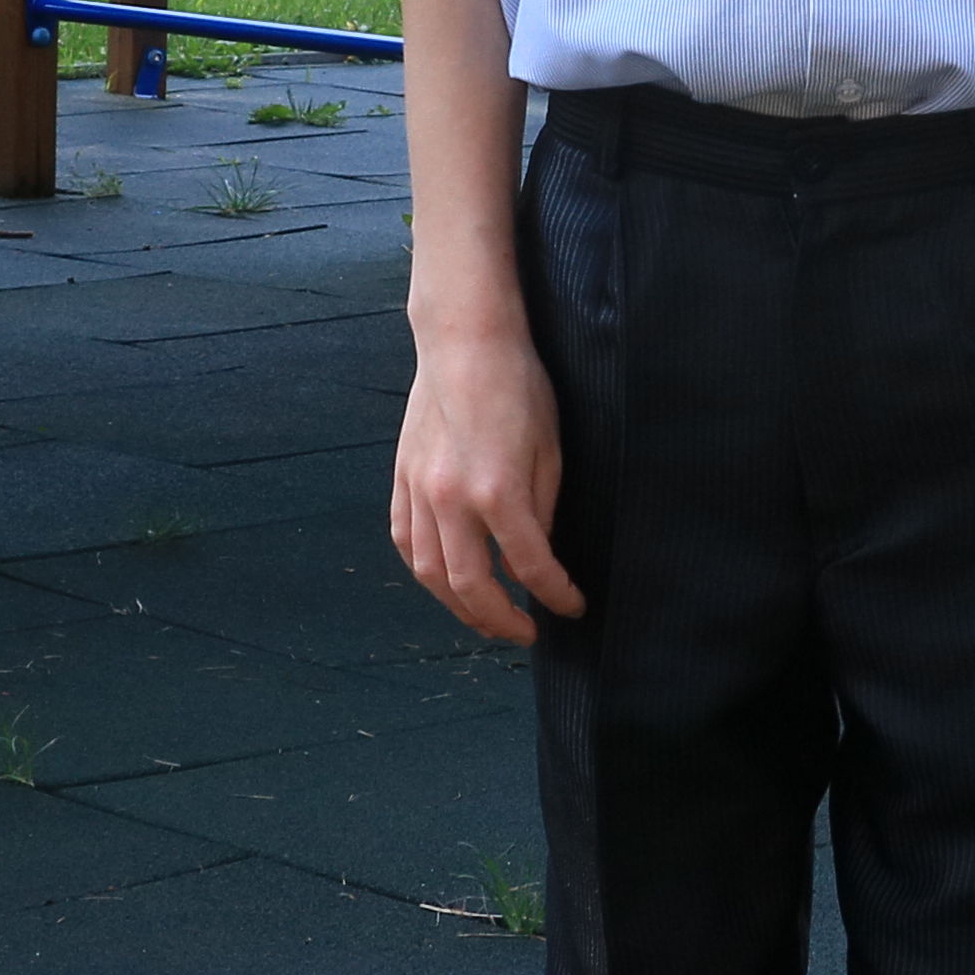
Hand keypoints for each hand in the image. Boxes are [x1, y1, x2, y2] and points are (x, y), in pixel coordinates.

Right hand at [391, 323, 583, 645]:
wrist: (465, 342)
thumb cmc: (519, 387)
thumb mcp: (551, 449)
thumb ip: (541, 510)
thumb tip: (533, 556)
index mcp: (498, 491)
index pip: (530, 566)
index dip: (555, 596)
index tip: (572, 608)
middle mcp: (451, 500)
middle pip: (471, 587)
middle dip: (501, 620)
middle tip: (526, 632)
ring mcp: (420, 490)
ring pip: (430, 574)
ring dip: (459, 606)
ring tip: (487, 616)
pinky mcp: (402, 478)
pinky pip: (406, 541)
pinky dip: (425, 570)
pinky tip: (446, 580)